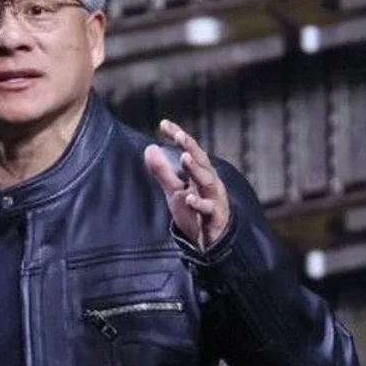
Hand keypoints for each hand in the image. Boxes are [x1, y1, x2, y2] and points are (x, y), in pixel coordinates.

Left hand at [144, 120, 230, 251]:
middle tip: (179, 135)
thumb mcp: (175, 190)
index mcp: (200, 173)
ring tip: (185, 157)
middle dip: (191, 146)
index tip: (164, 124)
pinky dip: (199, 203)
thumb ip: (163, 171)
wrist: (212, 241)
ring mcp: (214, 199)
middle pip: (201, 160)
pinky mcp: (215, 217)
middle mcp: (210, 182)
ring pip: (207, 181)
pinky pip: (208, 209)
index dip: (178, 136)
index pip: (189, 150)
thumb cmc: (195, 212)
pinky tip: (189, 198)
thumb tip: (149, 148)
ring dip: (196, 169)